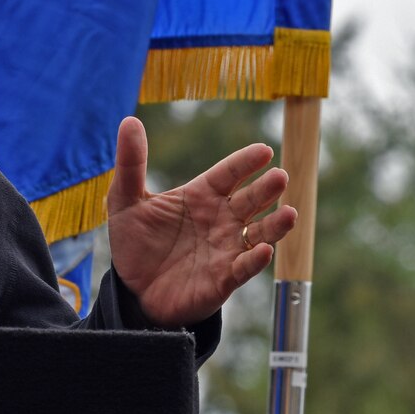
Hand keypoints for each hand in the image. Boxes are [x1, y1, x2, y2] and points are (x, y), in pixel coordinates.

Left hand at [104, 116, 296, 326]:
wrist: (133, 292)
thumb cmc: (135, 244)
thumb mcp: (125, 202)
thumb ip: (131, 164)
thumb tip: (129, 121)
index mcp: (202, 196)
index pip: (229, 173)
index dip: (245, 162)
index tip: (263, 150)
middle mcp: (221, 220)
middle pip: (251, 200)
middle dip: (268, 189)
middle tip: (280, 176)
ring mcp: (226, 249)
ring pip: (260, 233)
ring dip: (276, 225)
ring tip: (289, 214)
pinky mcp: (223, 279)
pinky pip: (244, 268)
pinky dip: (255, 260)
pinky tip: (263, 251)